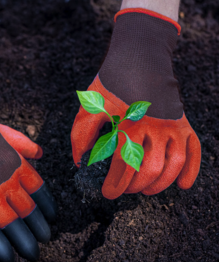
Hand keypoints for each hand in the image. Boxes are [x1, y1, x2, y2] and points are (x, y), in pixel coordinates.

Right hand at [0, 77, 56, 261]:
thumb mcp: (3, 131)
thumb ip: (24, 144)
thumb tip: (41, 153)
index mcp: (17, 165)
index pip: (40, 191)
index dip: (47, 208)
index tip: (52, 218)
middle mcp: (7, 182)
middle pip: (29, 211)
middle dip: (40, 228)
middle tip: (46, 240)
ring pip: (12, 224)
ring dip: (25, 242)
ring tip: (33, 254)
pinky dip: (0, 247)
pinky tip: (9, 258)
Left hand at [71, 9, 200, 198]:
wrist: (139, 56)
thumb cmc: (111, 83)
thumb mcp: (90, 105)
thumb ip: (82, 134)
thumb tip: (79, 161)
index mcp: (127, 125)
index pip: (122, 166)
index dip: (115, 185)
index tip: (108, 194)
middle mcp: (153, 127)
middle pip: (149, 169)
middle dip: (135, 187)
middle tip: (125, 190)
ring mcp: (172, 124)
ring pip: (173, 164)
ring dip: (160, 184)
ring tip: (147, 190)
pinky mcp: (183, 122)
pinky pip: (194, 150)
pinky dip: (191, 170)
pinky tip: (182, 185)